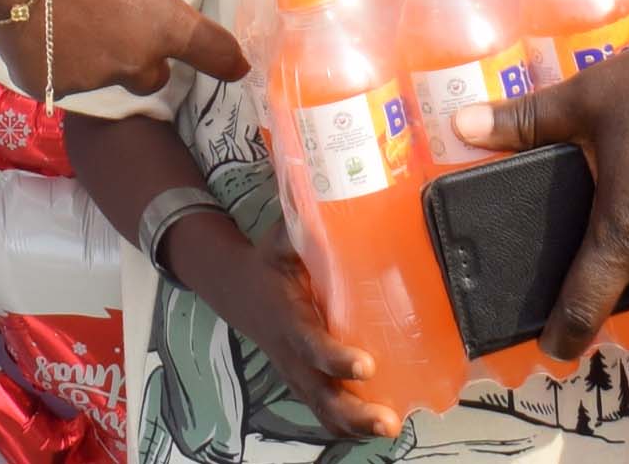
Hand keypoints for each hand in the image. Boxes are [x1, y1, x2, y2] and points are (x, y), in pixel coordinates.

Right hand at [0, 0, 247, 100]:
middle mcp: (132, 61)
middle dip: (147, 55)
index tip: (237, 66)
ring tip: (69, 14)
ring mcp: (90, 79)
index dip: (227, 59)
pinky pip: (63, 77)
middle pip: (153, 74)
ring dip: (100, 53)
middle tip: (123, 23)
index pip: (211, 51)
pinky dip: (60, 58)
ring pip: (106, 73)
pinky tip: (41, 27)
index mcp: (162, 24)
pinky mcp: (49, 87)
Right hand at [237, 219, 404, 444]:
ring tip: (390, 428)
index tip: (365, 366)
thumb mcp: (280, 238)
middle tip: (387, 421)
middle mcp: (291, 353)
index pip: (311, 344)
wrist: (238, 290)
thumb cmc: (269, 261)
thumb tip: (331, 200)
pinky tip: (378, 425)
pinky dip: (347, 425)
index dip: (336, 358)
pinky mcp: (303, 381)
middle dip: (353, 413)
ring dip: (354, 425)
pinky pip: (323, 410)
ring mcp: (296, 373)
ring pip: (322, 409)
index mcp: (287, 317)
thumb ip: (304, 225)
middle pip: (319, 394)